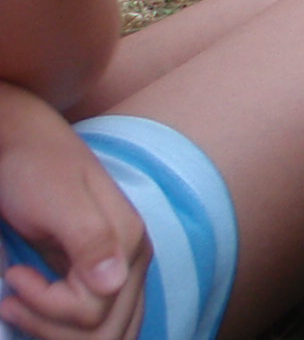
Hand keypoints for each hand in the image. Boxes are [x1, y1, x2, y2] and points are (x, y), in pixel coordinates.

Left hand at [0, 90, 150, 339]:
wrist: (23, 140)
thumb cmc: (36, 167)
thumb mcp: (59, 203)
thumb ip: (91, 240)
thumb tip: (115, 283)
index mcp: (129, 242)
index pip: (98, 312)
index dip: (50, 308)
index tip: (15, 278)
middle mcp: (132, 259)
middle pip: (108, 330)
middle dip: (53, 330)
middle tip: (12, 300)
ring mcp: (117, 266)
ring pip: (105, 332)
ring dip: (53, 332)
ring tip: (14, 303)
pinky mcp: (96, 271)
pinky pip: (91, 320)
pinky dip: (58, 327)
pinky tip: (27, 305)